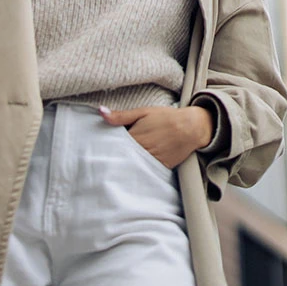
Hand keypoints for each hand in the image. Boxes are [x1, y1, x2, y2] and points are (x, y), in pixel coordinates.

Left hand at [98, 105, 213, 169]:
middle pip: (121, 158)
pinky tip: (130, 173)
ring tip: (111, 170)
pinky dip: (138, 172)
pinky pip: (145, 172)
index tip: (95, 150)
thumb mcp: (142, 112)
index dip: (105, 149)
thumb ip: (120, 116)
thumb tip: (100, 111)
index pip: (113, 147)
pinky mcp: (161, 168)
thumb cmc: (166, 117)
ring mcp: (152, 161)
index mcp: (135, 138)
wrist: (191, 127)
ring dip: (124, 166)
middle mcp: (142, 152)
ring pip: (132, 167)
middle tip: (98, 163)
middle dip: (112, 159)